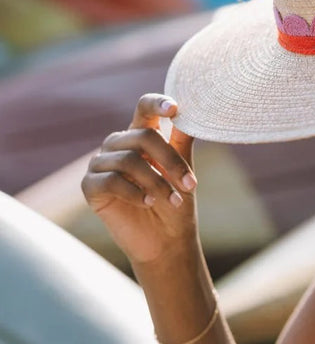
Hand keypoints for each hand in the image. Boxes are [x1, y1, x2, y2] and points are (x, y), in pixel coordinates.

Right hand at [81, 93, 197, 265]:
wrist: (167, 239)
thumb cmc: (176, 200)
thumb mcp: (184, 168)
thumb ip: (182, 140)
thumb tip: (194, 111)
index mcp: (141, 134)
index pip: (144, 108)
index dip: (157, 103)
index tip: (174, 108)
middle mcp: (118, 144)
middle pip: (143, 136)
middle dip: (170, 161)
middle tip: (189, 184)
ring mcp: (101, 164)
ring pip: (128, 160)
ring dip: (157, 182)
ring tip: (173, 200)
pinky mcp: (90, 187)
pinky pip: (111, 180)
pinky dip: (135, 192)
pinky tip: (148, 203)